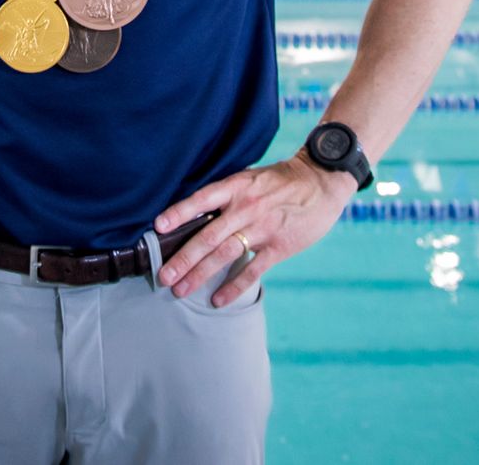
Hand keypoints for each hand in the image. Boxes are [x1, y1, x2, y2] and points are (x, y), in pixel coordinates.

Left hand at [152, 152, 356, 306]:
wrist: (321, 181)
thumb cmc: (281, 181)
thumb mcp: (251, 179)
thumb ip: (227, 196)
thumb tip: (196, 216)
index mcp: (236, 187)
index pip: (201, 200)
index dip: (179, 213)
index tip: (157, 227)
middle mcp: (245, 207)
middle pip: (208, 236)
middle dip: (183, 258)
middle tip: (163, 276)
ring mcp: (262, 227)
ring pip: (224, 254)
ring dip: (200, 274)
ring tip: (180, 289)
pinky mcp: (279, 246)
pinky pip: (252, 270)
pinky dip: (234, 287)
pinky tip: (218, 300)